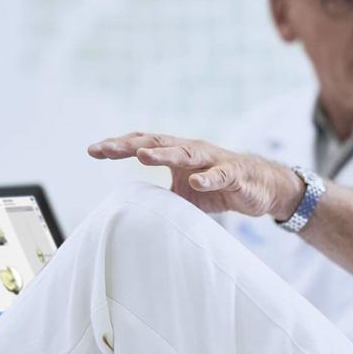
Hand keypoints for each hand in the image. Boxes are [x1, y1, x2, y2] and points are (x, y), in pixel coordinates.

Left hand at [88, 132, 304, 218]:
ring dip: (163, 154)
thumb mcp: (181, 193)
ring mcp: (212, 160)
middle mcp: (190, 150)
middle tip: (105, 149)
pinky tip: (195, 182)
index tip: (92, 150)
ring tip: (142, 156)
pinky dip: (208, 179)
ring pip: (185, 153)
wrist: (259, 187)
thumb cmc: (216, 186)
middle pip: (156, 143)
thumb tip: (128, 210)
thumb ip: (158, 196)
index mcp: (175, 153)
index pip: (142, 144)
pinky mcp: (233, 174)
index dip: (118, 146)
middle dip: (129, 145)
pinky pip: (220, 175)